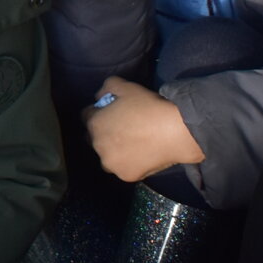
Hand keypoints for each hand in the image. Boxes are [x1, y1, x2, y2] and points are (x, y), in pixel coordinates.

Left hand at [85, 76, 203, 181]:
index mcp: (94, 124)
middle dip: (103, 133)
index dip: (99, 112)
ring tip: (131, 145)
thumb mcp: (125, 86)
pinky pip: (122, 168)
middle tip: (122, 130)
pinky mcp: (126, 175)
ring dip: (113, 151)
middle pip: (94, 138)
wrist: (175, 131)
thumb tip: (100, 97)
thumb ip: (106, 87)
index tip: (112, 113)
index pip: (87, 116)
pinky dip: (129, 163)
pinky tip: (141, 156)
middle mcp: (98, 146)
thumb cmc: (149, 107)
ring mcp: (111, 163)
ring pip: (106, 157)